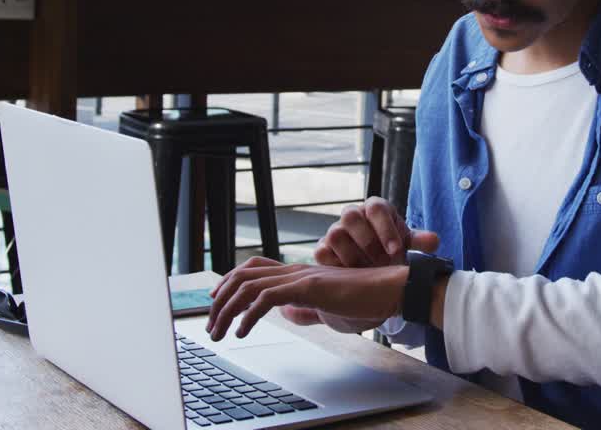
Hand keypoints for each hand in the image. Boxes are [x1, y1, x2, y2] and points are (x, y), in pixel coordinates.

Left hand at [206, 257, 406, 340]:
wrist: (389, 291)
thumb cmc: (364, 299)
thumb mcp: (327, 306)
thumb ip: (306, 308)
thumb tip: (288, 313)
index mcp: (298, 273)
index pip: (253, 267)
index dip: (229, 280)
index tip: (215, 299)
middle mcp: (294, 271)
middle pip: (243, 275)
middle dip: (220, 300)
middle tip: (211, 325)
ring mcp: (300, 276)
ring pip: (248, 286)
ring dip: (227, 310)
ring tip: (220, 333)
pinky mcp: (307, 287)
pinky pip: (267, 298)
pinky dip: (248, 315)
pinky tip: (243, 331)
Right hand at [280, 198, 439, 328]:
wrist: (372, 264)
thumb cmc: (390, 248)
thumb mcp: (406, 244)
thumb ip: (419, 242)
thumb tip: (434, 241)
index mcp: (375, 209)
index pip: (376, 208)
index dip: (386, 229)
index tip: (396, 251)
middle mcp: (353, 215)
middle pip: (351, 216)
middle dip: (368, 242)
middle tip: (382, 264)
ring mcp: (335, 231)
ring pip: (335, 234)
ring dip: (352, 256)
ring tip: (368, 274)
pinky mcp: (323, 248)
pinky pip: (322, 252)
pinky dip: (336, 266)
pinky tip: (352, 278)